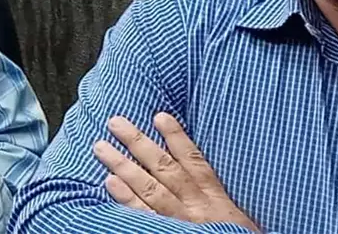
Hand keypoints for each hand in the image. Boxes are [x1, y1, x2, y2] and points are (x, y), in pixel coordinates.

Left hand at [93, 113, 259, 231]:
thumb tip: (191, 170)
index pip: (195, 162)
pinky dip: (127, 198)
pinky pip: (144, 215)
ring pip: (149, 187)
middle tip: (115, 122)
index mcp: (216, 200)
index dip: (177, 138)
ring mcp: (180, 221)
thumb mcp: (236, 220)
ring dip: (123, 165)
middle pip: (164, 168)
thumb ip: (214, 197)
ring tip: (101, 147)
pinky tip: (110, 182)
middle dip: (138, 143)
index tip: (160, 116)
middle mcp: (196, 206)